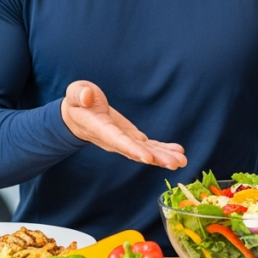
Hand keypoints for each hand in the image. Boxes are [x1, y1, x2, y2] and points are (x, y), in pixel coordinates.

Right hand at [60, 80, 187, 169]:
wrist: (78, 114)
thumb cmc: (77, 102)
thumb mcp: (75, 93)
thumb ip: (79, 95)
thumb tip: (87, 97)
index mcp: (100, 129)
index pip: (117, 141)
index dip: (132, 149)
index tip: (147, 157)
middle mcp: (114, 140)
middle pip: (136, 151)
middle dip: (156, 158)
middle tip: (175, 164)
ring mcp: (124, 140)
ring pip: (144, 151)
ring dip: (163, 157)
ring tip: (182, 161)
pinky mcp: (131, 137)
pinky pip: (148, 146)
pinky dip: (163, 149)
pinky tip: (178, 152)